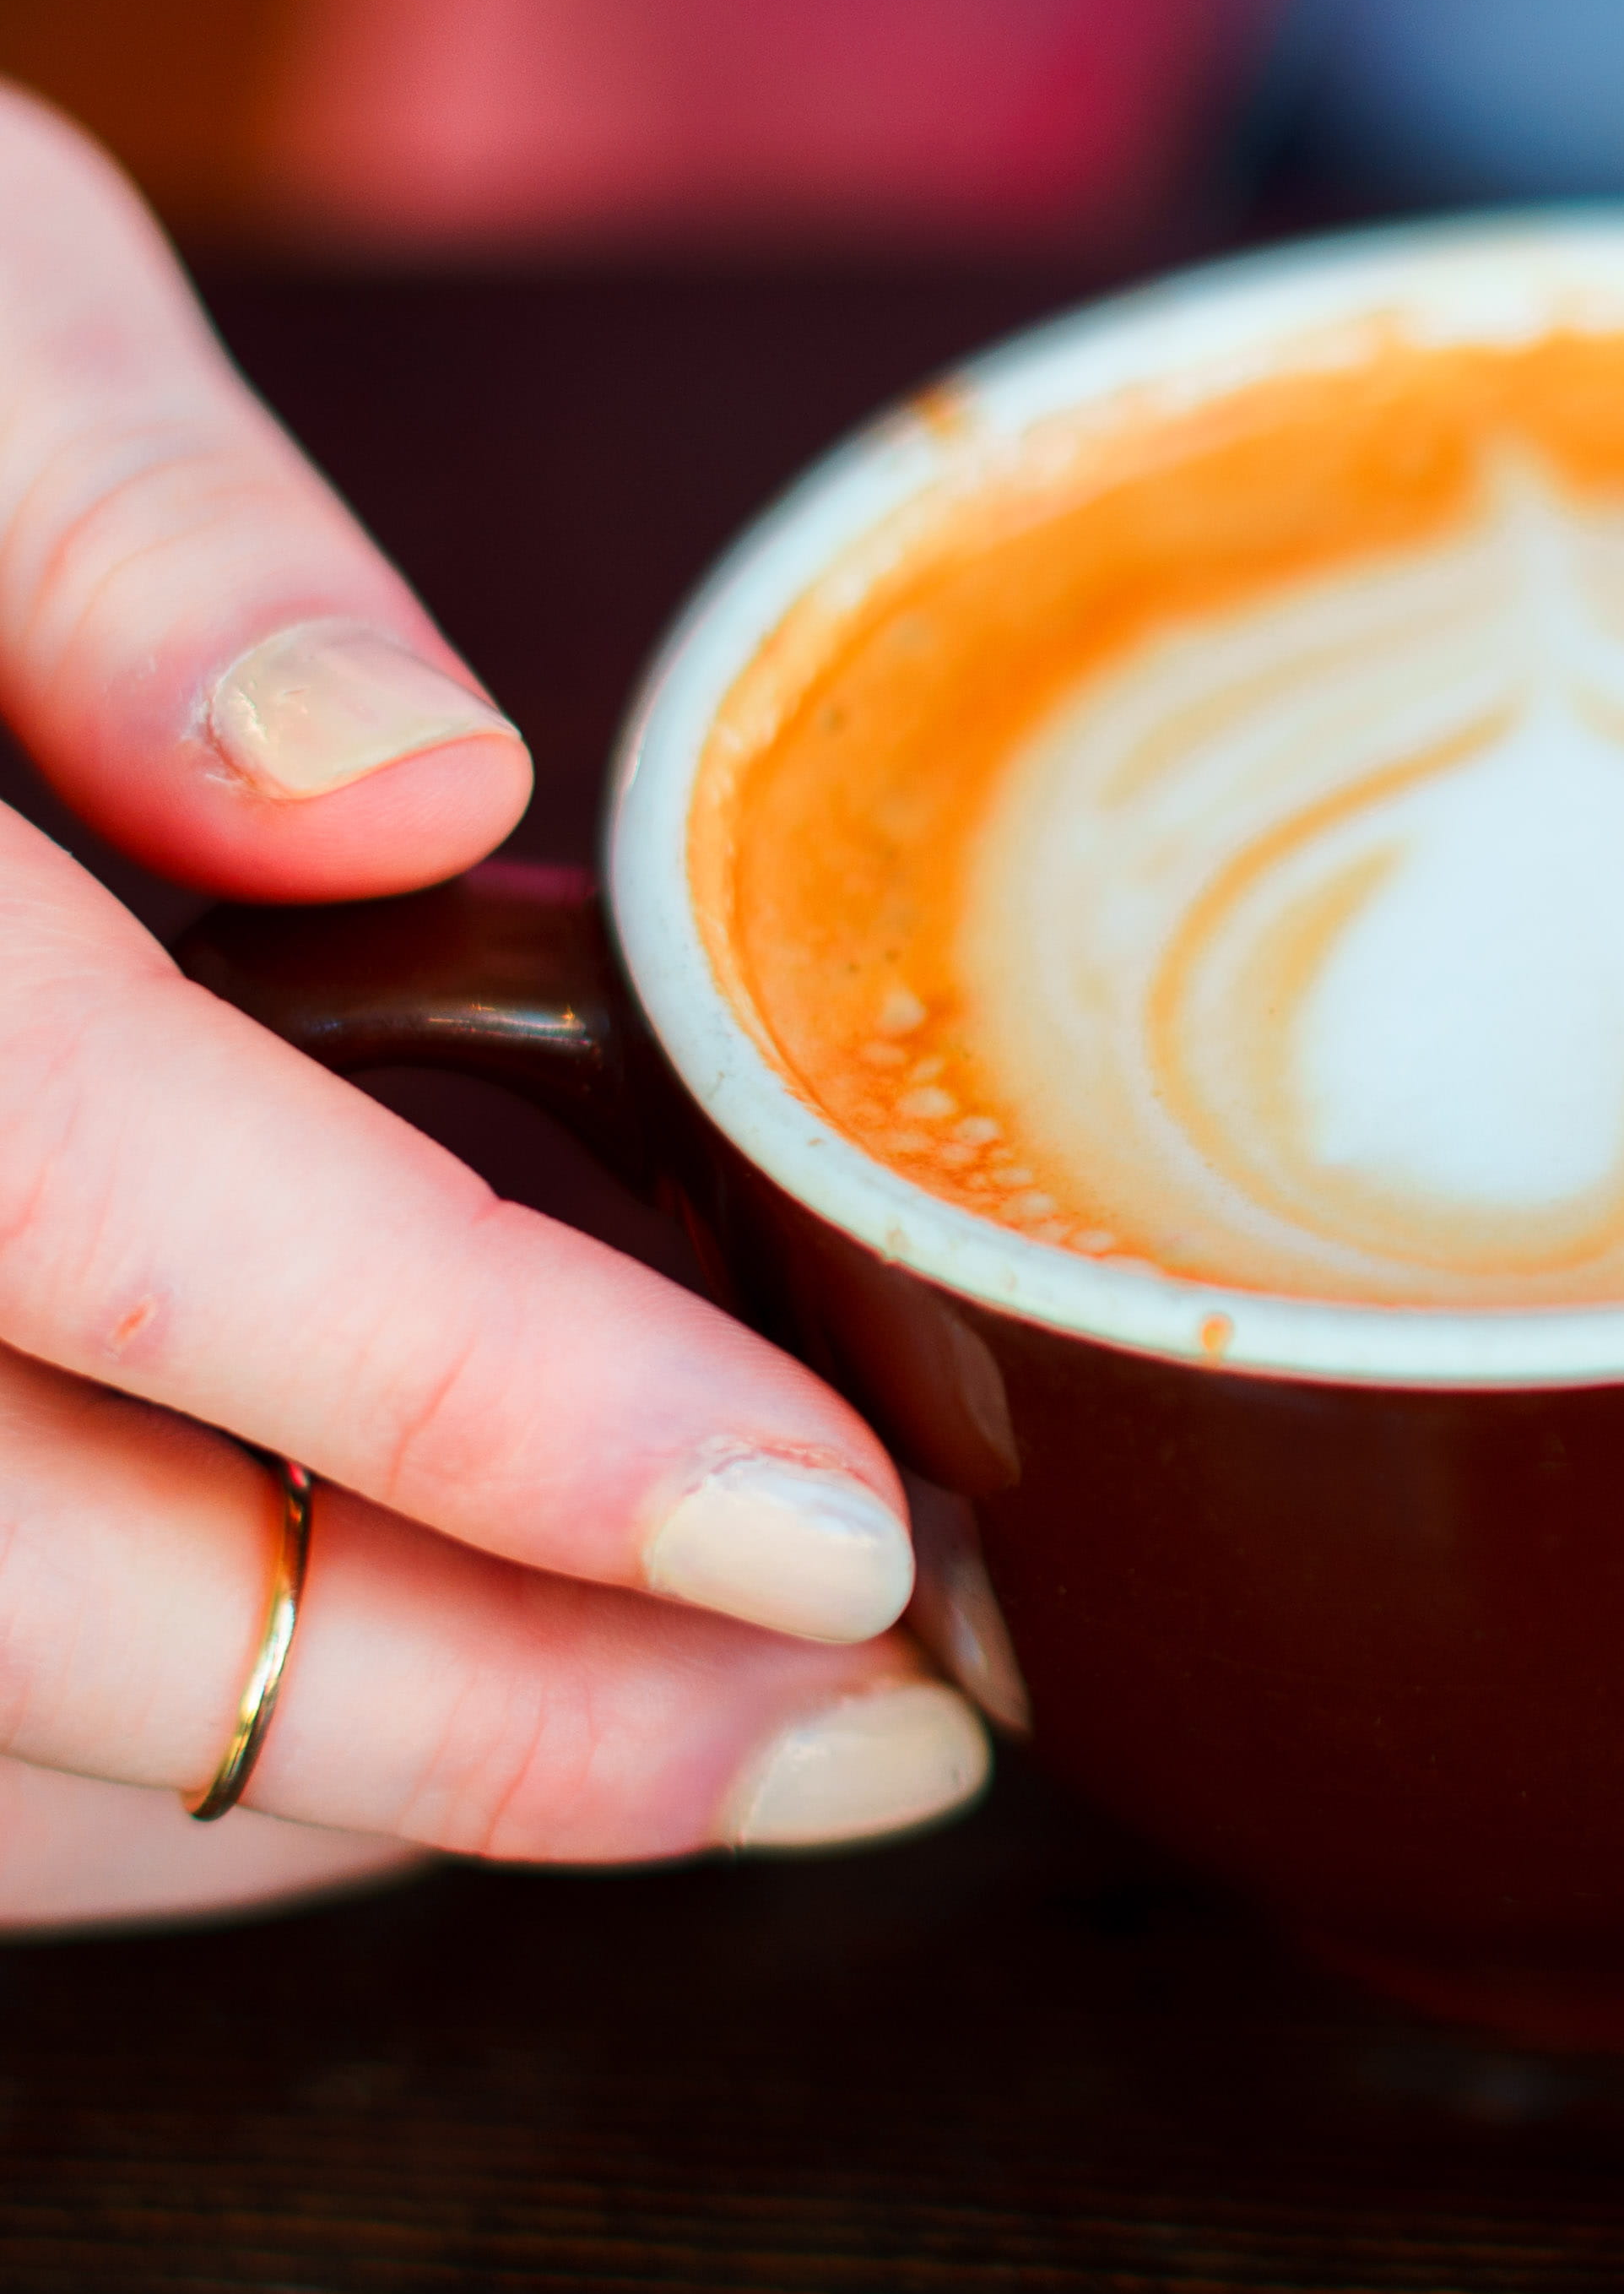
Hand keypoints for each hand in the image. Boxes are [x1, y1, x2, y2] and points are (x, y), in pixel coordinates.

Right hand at [0, 98, 988, 1927]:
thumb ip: (111, 509)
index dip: (468, 1393)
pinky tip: (402, 1685)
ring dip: (317, 1784)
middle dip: (470, 1708)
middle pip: (5, 1570)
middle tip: (868, 1724)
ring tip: (714, 1739)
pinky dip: (134, 1763)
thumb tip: (395, 785)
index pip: (76, 1184)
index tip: (826, 1520)